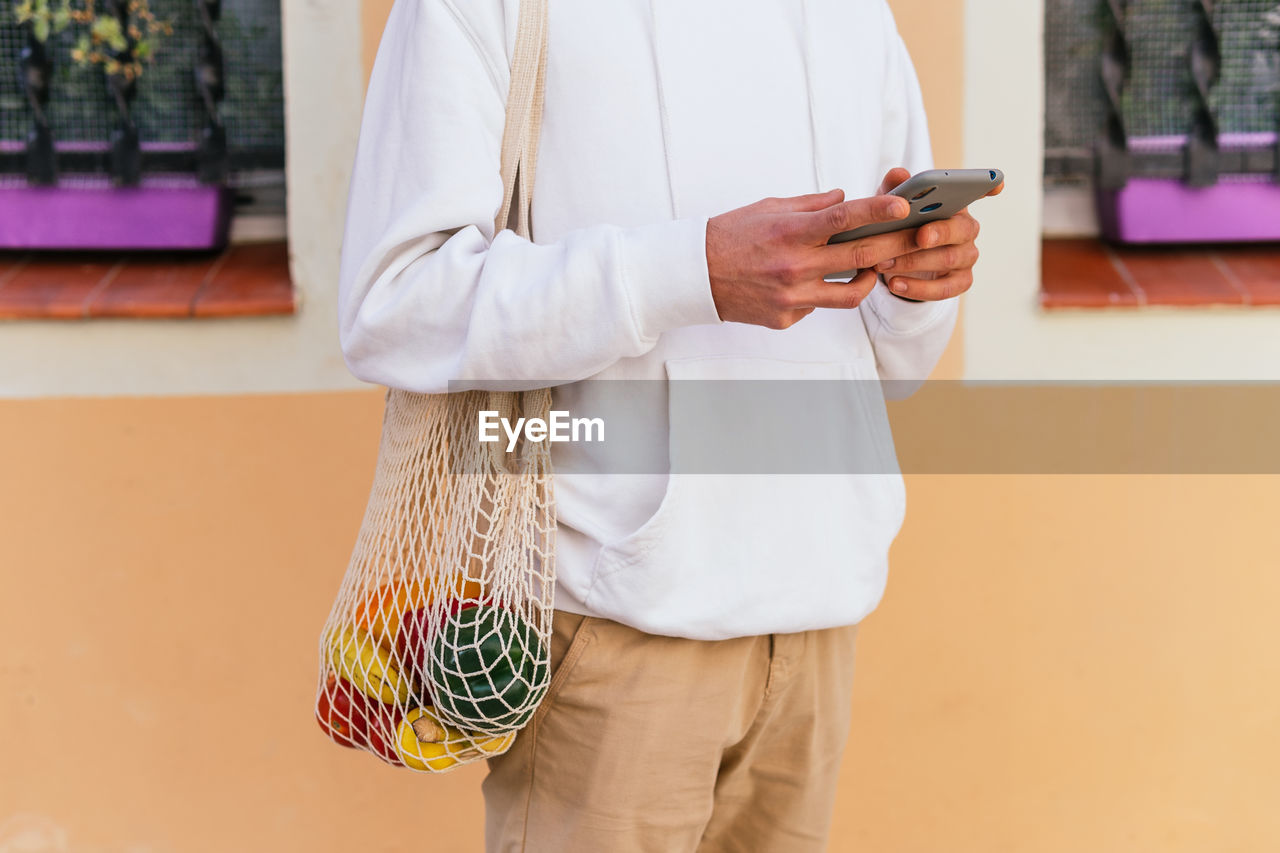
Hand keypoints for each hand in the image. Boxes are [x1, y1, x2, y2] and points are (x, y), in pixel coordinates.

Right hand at [706, 188, 920, 328]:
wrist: (694, 276)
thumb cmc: (730, 235)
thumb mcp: (768, 209)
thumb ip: (810, 206)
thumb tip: (845, 199)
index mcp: (790, 232)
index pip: (844, 218)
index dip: (877, 210)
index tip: (903, 206)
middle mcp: (794, 266)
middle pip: (860, 256)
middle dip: (893, 244)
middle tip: (913, 237)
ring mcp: (791, 297)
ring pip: (850, 294)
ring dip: (869, 279)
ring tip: (872, 268)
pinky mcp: (784, 318)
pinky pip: (817, 306)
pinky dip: (821, 293)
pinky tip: (812, 283)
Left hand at [871, 167, 1002, 301]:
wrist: (894, 259)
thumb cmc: (898, 224)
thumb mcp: (891, 206)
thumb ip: (895, 190)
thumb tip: (898, 174)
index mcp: (955, 204)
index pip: (979, 191)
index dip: (989, 187)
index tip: (996, 185)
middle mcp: (967, 229)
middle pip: (961, 229)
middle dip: (939, 232)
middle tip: (918, 236)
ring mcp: (966, 256)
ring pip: (948, 259)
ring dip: (914, 261)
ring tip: (884, 263)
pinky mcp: (960, 282)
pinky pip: (944, 289)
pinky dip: (918, 288)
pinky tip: (895, 284)